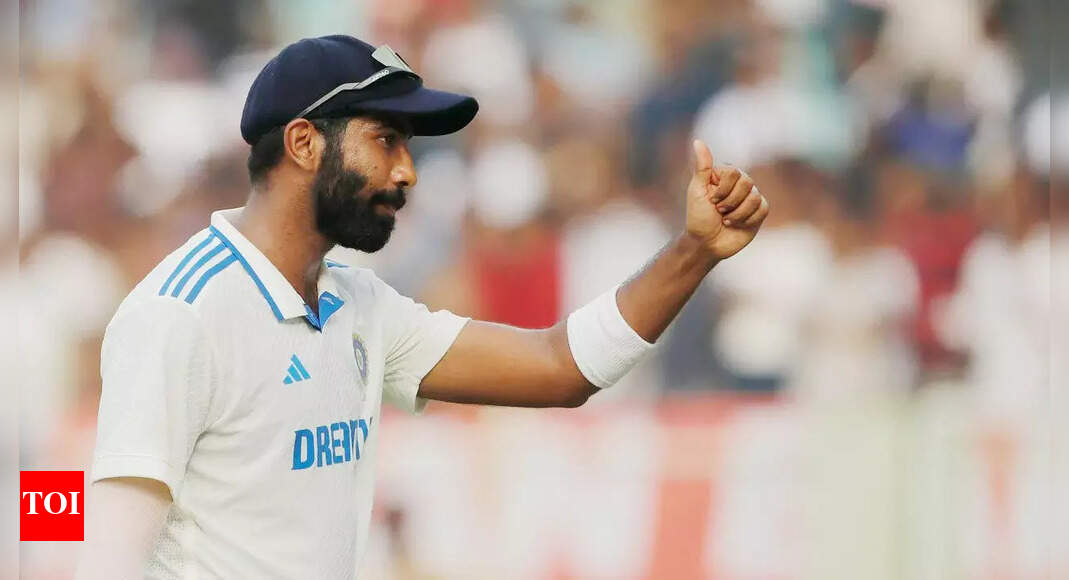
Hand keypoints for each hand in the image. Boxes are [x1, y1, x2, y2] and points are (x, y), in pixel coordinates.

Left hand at [684, 139, 768, 259]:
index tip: (711, 200)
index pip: (734, 172)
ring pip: (755, 197)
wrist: (707, 244)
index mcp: (723, 175)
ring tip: (726, 220)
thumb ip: (702, 167)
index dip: (723, 189)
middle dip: (730, 202)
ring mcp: (750, 196)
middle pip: (747, 182)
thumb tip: (697, 141)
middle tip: (719, 211)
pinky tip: (736, 225)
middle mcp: (739, 183)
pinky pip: (762, 208)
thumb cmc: (698, 217)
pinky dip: (747, 219)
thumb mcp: (696, 191)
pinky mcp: (759, 211)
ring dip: (737, 214)